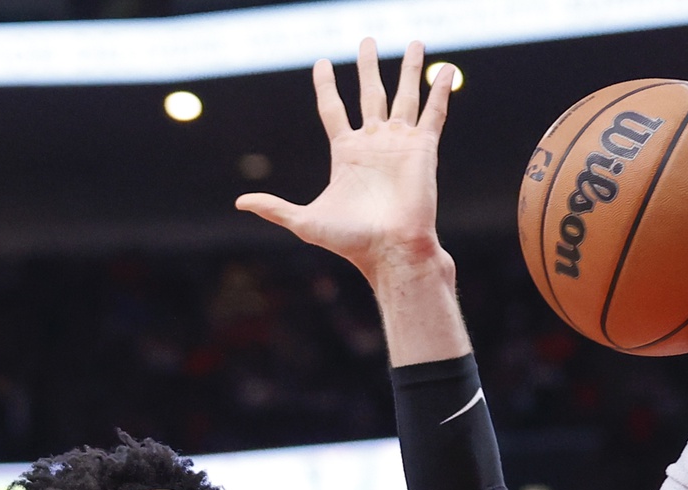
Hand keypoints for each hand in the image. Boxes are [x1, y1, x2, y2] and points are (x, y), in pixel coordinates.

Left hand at [236, 39, 451, 282]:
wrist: (389, 250)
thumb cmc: (350, 241)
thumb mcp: (305, 220)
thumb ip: (274, 207)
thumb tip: (239, 202)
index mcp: (345, 153)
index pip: (332, 109)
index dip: (326, 86)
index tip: (322, 63)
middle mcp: (373, 143)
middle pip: (369, 93)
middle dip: (368, 66)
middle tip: (366, 40)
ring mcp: (399, 143)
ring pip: (404, 96)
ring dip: (409, 68)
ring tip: (413, 41)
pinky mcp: (423, 148)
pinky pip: (433, 112)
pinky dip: (440, 90)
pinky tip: (447, 69)